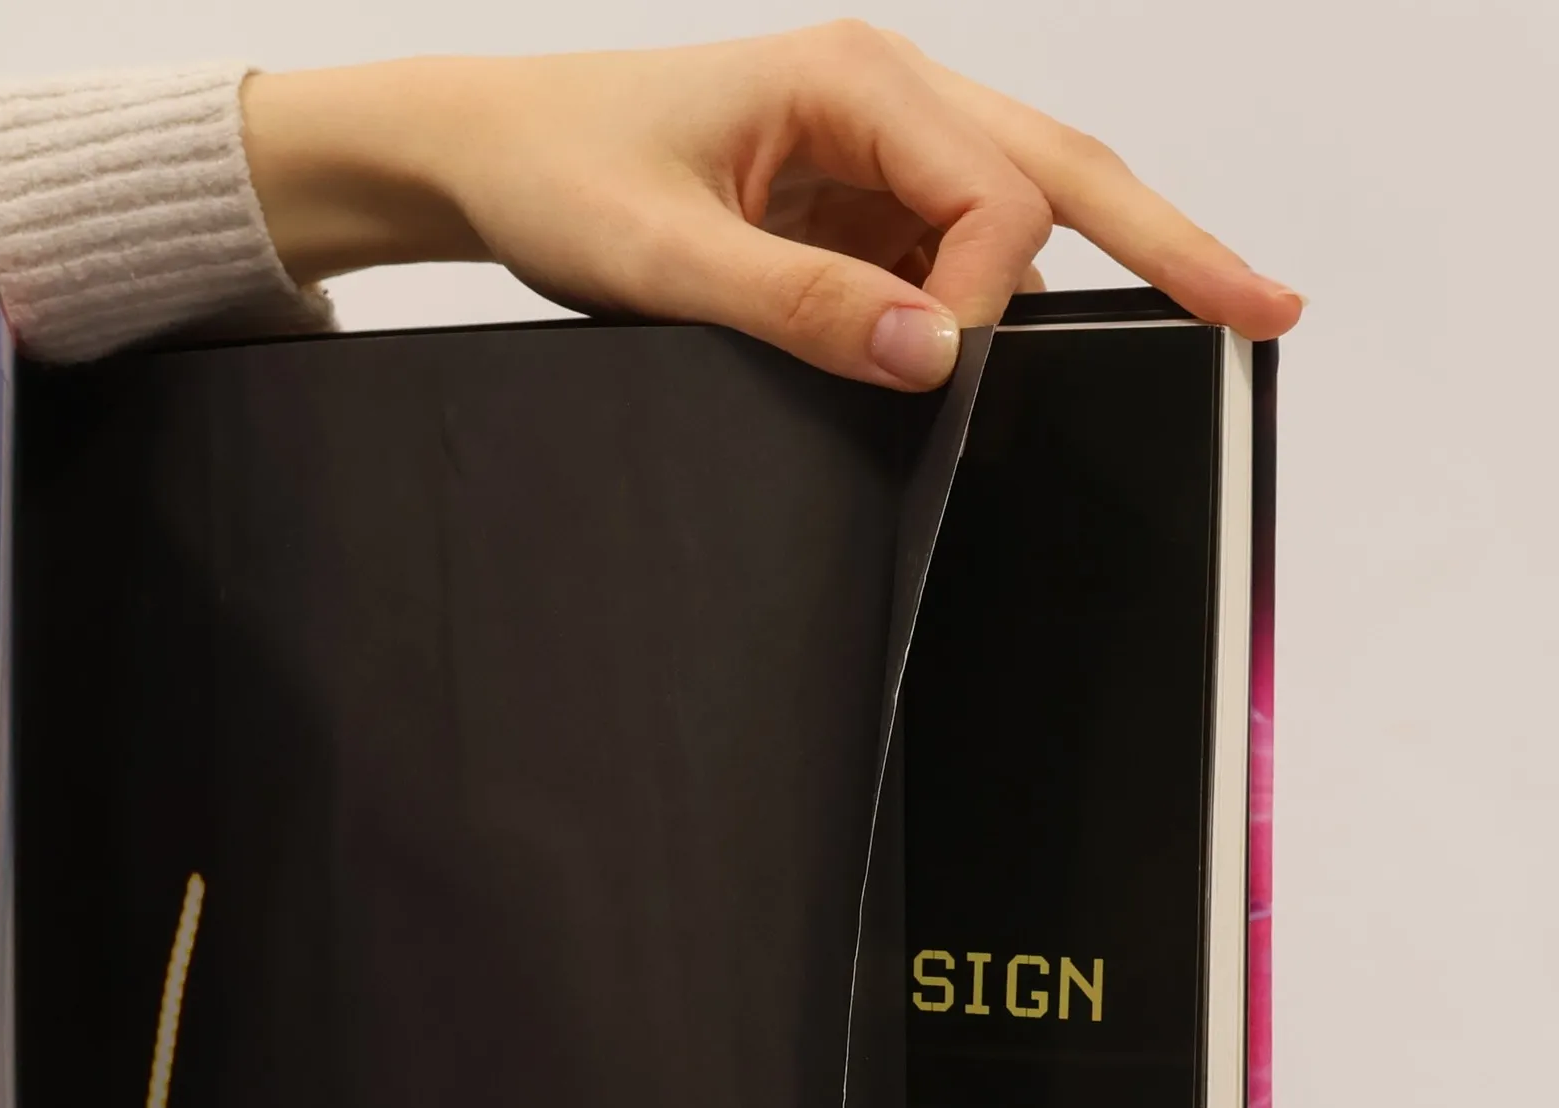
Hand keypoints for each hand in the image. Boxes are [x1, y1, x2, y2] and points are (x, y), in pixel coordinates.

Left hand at [240, 22, 1302, 393]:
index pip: (994, 189)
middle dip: (1170, 242)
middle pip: (1064, 169)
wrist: (492, 155)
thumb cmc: (561, 173)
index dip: (988, 295)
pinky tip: (987, 363)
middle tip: (1270, 309)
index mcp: (857, 80)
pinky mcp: (857, 204)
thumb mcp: (663, 256)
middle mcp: (889, 100)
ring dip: (1084, 281)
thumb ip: (797, 306)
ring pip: (1022, 213)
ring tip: (1181, 333)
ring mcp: (879, 153)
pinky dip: (984, 310)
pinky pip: (953, 257)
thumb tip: (935, 355)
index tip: (940, 372)